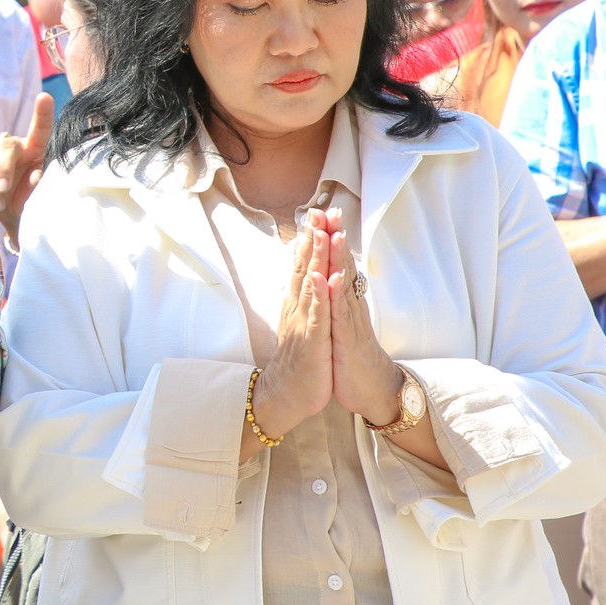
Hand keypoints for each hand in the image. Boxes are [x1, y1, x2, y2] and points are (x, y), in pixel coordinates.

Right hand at [0, 93, 52, 250]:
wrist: (8, 214)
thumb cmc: (29, 199)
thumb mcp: (38, 194)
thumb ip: (37, 184)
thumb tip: (34, 177)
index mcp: (34, 149)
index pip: (40, 129)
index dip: (42, 113)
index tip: (45, 97)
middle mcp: (13, 147)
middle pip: (7, 147)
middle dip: (4, 169)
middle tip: (4, 190)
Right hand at [250, 209, 332, 441]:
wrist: (286, 393)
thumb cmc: (297, 360)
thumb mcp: (300, 324)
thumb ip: (302, 299)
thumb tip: (304, 276)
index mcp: (297, 303)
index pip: (303, 265)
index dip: (309, 238)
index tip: (316, 213)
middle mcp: (297, 307)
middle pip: (304, 267)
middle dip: (312, 238)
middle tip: (317, 211)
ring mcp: (304, 322)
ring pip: (309, 284)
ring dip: (314, 258)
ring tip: (319, 233)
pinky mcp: (312, 340)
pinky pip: (316, 314)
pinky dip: (318, 294)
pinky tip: (320, 276)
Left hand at [323, 208, 403, 423]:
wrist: (371, 388)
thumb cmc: (353, 353)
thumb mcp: (343, 321)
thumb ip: (339, 296)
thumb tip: (335, 273)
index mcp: (345, 301)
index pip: (337, 262)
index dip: (331, 237)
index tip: (322, 211)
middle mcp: (350, 305)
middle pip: (343, 265)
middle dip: (336, 237)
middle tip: (331, 209)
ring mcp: (350, 321)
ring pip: (344, 285)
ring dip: (340, 260)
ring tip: (335, 234)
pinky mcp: (347, 340)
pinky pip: (341, 316)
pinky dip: (336, 297)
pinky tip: (333, 279)